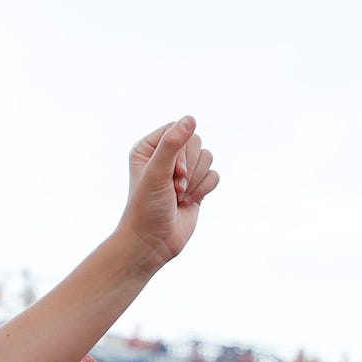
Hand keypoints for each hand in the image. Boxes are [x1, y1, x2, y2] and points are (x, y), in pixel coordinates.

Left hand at [118, 117, 218, 267]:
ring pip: (207, 158)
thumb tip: (191, 119)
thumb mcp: (157, 172)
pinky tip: (190, 202)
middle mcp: (165, 156)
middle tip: (175, 188)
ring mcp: (182, 172)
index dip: (182, 151)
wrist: (153, 242)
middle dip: (189, 168)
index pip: (178, 129)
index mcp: (149, 147)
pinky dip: (204, 189)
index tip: (173, 174)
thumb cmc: (147, 208)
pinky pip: (214, 175)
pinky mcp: (196, 186)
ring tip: (180, 197)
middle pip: (195, 142)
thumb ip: (173, 144)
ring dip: (196, 181)